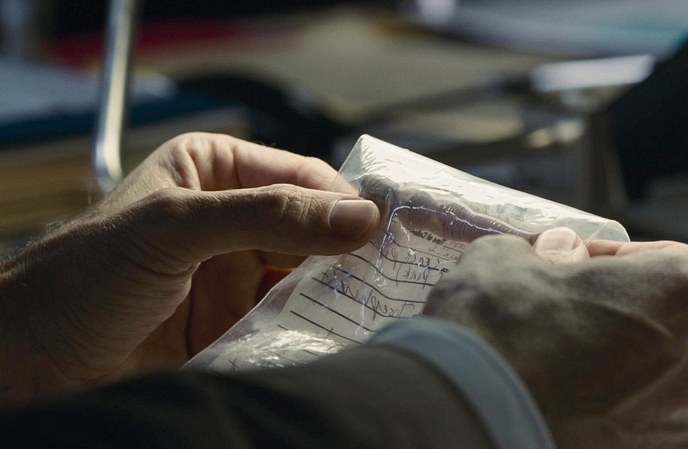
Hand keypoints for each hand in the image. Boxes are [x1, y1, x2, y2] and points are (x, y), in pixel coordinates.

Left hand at [0, 133, 379, 403]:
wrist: (32, 360)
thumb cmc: (83, 275)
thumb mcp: (176, 227)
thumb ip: (268, 216)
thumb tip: (359, 216)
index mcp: (216, 169)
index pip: (302, 176)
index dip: (345, 201)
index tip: (385, 232)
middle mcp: (233, 217)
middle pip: (314, 226)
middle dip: (349, 248)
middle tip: (394, 271)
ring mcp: (235, 272)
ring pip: (309, 276)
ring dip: (338, 291)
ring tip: (376, 305)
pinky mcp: (236, 322)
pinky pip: (291, 319)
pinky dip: (315, 327)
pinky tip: (339, 333)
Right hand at [423, 228, 687, 448]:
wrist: (467, 415)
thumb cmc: (494, 327)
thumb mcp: (510, 257)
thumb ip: (553, 251)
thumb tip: (564, 255)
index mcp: (683, 291)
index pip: (662, 261)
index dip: (613, 261)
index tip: (574, 267)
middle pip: (663, 331)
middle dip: (618, 323)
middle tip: (561, 323)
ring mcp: (682, 428)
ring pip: (652, 390)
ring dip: (616, 378)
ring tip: (557, 375)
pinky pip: (637, 435)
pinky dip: (608, 423)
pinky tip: (564, 410)